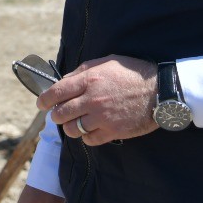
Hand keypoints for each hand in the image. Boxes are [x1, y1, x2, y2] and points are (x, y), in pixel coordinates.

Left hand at [37, 54, 158, 144]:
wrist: (160, 90)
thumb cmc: (133, 73)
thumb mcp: (106, 62)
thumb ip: (82, 71)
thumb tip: (63, 81)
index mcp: (89, 79)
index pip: (56, 92)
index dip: (44, 100)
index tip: (41, 104)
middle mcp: (92, 99)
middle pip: (60, 114)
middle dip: (56, 115)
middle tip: (59, 114)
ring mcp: (102, 117)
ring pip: (72, 130)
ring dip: (71, 127)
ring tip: (76, 122)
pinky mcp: (113, 132)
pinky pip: (89, 140)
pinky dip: (87, 137)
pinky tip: (91, 130)